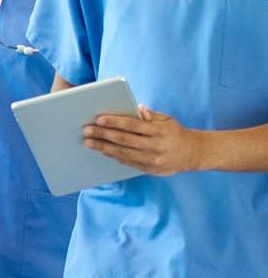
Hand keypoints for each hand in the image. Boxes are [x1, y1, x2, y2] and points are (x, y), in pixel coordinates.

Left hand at [83, 105, 202, 175]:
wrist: (192, 153)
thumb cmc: (175, 132)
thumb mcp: (167, 120)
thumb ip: (150, 115)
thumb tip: (137, 108)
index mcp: (159, 131)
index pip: (132, 125)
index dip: (115, 122)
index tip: (99, 119)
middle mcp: (155, 146)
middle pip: (124, 140)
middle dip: (103, 135)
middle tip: (86, 130)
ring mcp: (151, 160)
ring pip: (123, 153)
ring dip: (103, 148)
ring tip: (88, 142)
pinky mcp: (149, 169)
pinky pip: (127, 162)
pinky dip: (113, 156)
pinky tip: (102, 151)